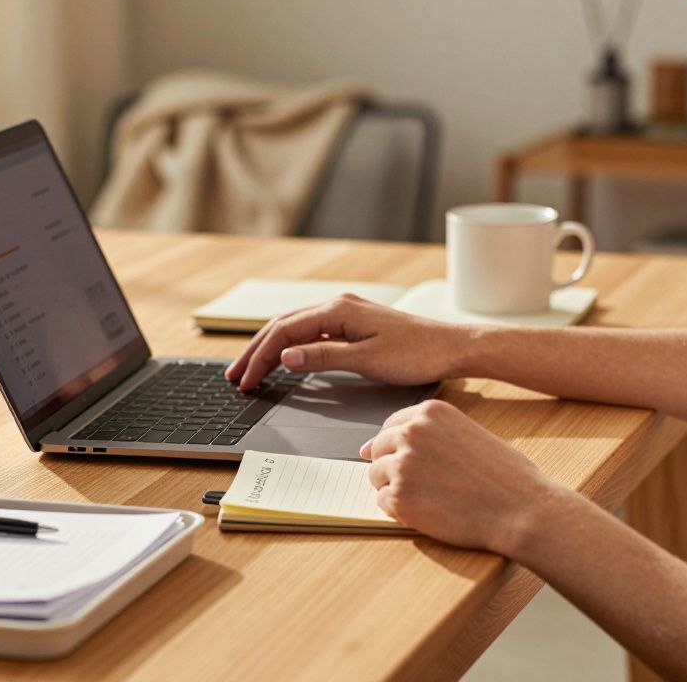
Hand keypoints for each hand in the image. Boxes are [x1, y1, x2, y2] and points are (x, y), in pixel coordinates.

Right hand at [225, 294, 474, 390]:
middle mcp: (338, 306)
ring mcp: (346, 313)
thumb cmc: (416, 354)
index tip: (246, 381)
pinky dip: (291, 346)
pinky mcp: (354, 323)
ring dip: (271, 348)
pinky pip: (312, 332)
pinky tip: (284, 360)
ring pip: (296, 328)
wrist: (451, 347)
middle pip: (283, 327)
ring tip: (251, 369)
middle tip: (235, 376)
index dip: (260, 357)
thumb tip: (286, 357)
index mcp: (338, 311)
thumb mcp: (366, 360)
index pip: (284, 332)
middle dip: (256, 351)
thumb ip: (323, 357)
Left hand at [362, 399, 565, 556]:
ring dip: (396, 489)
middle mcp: (412, 432)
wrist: (521, 509)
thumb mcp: (467, 435)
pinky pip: (382, 502)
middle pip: (377, 449)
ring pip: (375, 476)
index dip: (398, 447)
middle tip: (425, 485)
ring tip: (431, 498)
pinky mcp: (400, 497)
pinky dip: (399, 511)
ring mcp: (403, 464)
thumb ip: (425, 436)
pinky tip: (429, 511)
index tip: (410, 461)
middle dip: (393, 468)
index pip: (390, 425)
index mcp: (430, 412)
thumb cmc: (504, 476)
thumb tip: (366, 447)